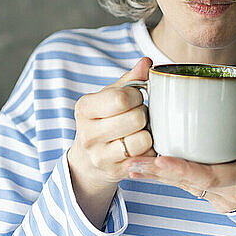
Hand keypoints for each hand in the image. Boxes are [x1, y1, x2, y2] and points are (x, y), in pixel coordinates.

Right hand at [68, 56, 155, 190]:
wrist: (89, 158)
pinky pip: (146, 158)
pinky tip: (142, 145)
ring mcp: (100, 157)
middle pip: (135, 119)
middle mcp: (88, 135)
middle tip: (139, 114)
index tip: (135, 97)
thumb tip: (146, 62)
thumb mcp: (110, 96)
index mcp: (84, 108)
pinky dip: (150, 149)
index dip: (136, 95)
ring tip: (140, 129)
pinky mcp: (115, 173)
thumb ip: (130, 78)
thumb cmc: (104, 118)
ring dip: (148, 133)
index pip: (121, 98)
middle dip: (143, 114)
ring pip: (142, 141)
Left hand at [125, 59, 235, 212]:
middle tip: (130, 164)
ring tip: (130, 165)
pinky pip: (188, 188)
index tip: (161, 158)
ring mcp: (221, 200)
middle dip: (158, 175)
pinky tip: (145, 168)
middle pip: (188, 184)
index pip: (210, 175)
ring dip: (157, 178)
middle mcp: (231, 193)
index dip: (184, 169)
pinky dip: (168, 178)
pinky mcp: (214, 199)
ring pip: (184, 188)